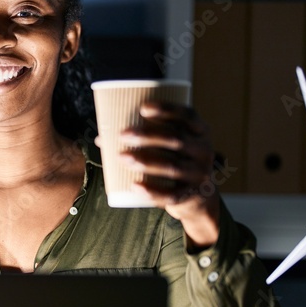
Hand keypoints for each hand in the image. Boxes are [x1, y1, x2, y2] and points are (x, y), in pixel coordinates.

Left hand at [111, 101, 220, 247]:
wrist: (199, 198)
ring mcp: (199, 174)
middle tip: (122, 134)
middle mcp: (204, 150)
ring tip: (121, 157)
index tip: (143, 108)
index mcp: (200, 132)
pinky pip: (171, 194)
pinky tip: (134, 186)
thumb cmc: (175, 162)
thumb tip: (101, 138)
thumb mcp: (171, 148)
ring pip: (172, 167)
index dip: (167, 109)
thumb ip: (143, 139)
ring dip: (145, 162)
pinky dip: (152, 192)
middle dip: (148, 135)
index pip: (188, 115)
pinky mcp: (191, 195)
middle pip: (176, 139)